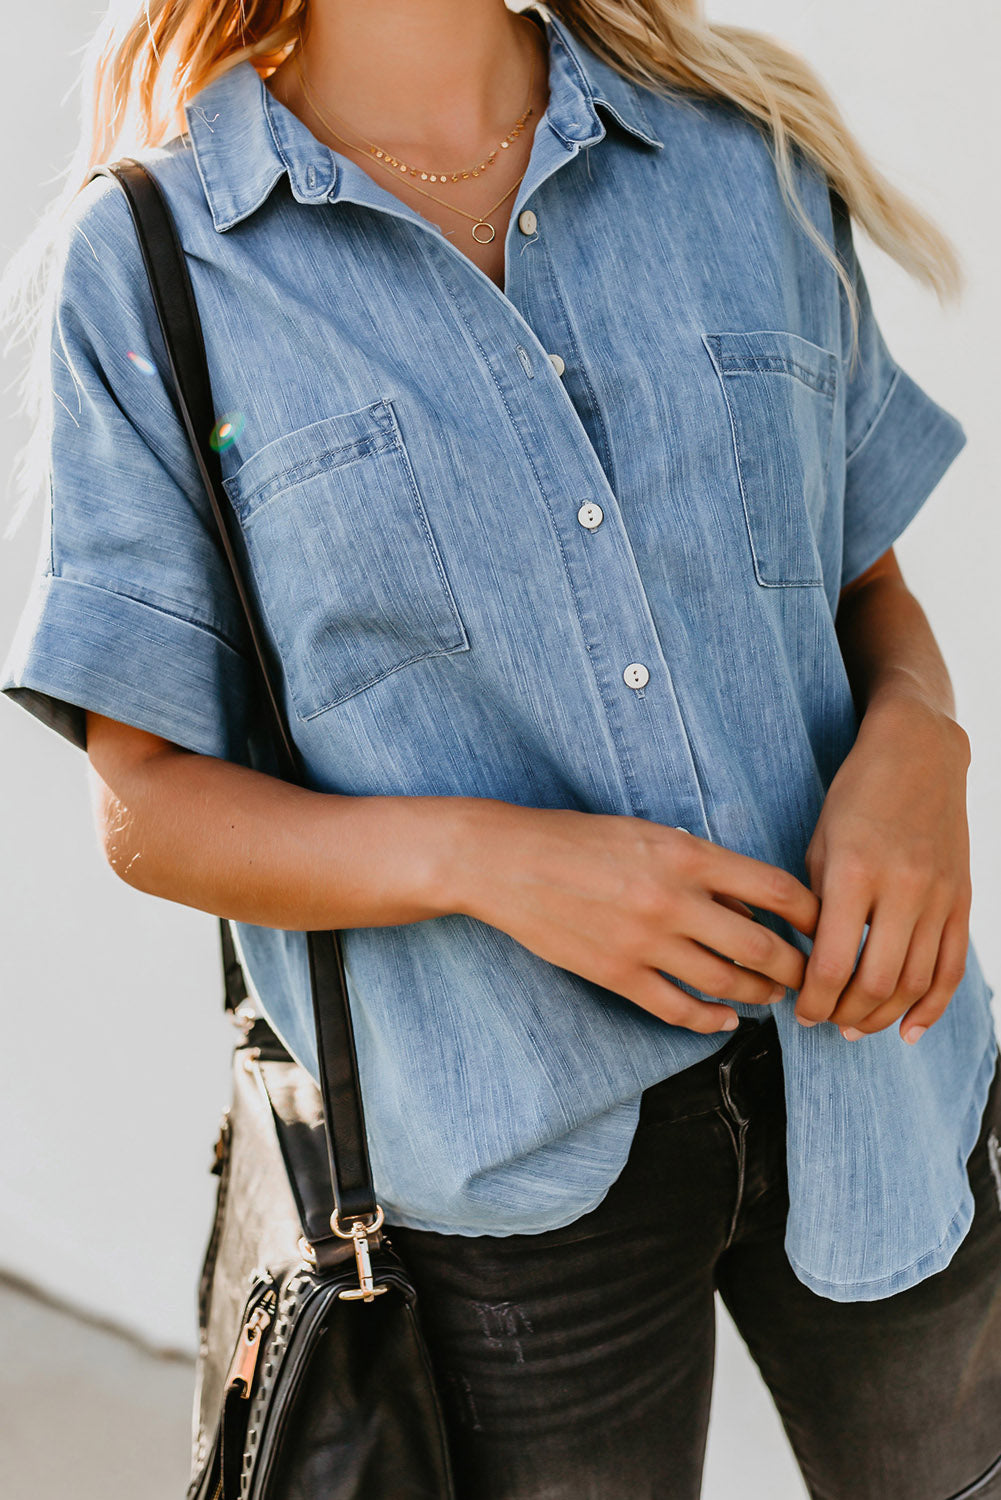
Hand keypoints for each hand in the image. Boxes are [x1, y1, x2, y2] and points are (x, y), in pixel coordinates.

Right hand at [449, 802, 818, 1034]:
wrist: (507, 862)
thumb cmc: (580, 839)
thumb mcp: (650, 834)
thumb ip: (704, 869)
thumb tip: (752, 913)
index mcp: (686, 854)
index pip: (776, 889)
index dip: (812, 914)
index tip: (825, 926)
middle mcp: (673, 899)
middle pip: (763, 947)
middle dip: (796, 968)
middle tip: (810, 976)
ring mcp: (645, 942)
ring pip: (727, 983)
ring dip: (759, 995)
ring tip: (771, 997)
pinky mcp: (617, 974)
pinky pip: (678, 1009)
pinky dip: (711, 1020)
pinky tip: (724, 1020)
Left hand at [794, 695, 971, 1042]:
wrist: (919, 753)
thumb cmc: (856, 795)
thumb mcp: (820, 843)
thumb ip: (817, 904)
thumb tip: (812, 963)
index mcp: (854, 873)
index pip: (833, 963)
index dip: (814, 1001)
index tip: (801, 1011)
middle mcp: (902, 888)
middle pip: (877, 983)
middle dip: (846, 1015)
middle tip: (826, 1022)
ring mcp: (939, 897)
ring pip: (916, 984)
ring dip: (883, 1016)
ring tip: (857, 1027)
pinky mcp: (962, 900)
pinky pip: (952, 968)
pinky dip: (932, 1007)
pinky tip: (909, 1029)